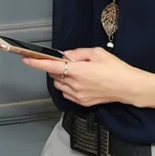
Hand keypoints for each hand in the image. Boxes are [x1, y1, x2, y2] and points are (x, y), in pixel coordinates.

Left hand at [22, 47, 144, 107]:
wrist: (128, 87)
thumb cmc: (116, 68)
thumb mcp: (98, 53)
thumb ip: (79, 53)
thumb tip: (66, 55)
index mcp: (78, 70)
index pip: (51, 66)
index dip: (36, 63)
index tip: (26, 60)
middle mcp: (75, 84)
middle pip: (54, 75)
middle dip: (56, 67)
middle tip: (68, 62)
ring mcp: (78, 95)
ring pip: (59, 85)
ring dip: (62, 77)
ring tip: (77, 72)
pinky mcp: (82, 102)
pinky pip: (67, 93)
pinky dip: (68, 86)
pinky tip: (80, 82)